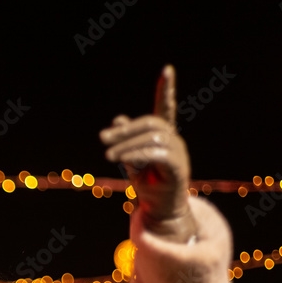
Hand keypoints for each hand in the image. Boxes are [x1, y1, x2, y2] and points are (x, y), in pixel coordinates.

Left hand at [100, 65, 195, 241]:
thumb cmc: (147, 185)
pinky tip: (123, 159)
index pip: (165, 108)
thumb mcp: (131, 160)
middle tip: (103, 139)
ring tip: (108, 156)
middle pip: (150, 124)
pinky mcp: (177, 168)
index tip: (167, 69)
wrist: (158, 212)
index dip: (166, 90)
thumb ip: (126, 141)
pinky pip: (158, 154)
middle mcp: (174, 140)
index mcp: (164, 136)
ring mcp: (178, 153)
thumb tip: (117, 120)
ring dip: (126, 145)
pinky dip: (138, 154)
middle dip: (125, 130)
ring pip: (152, 138)